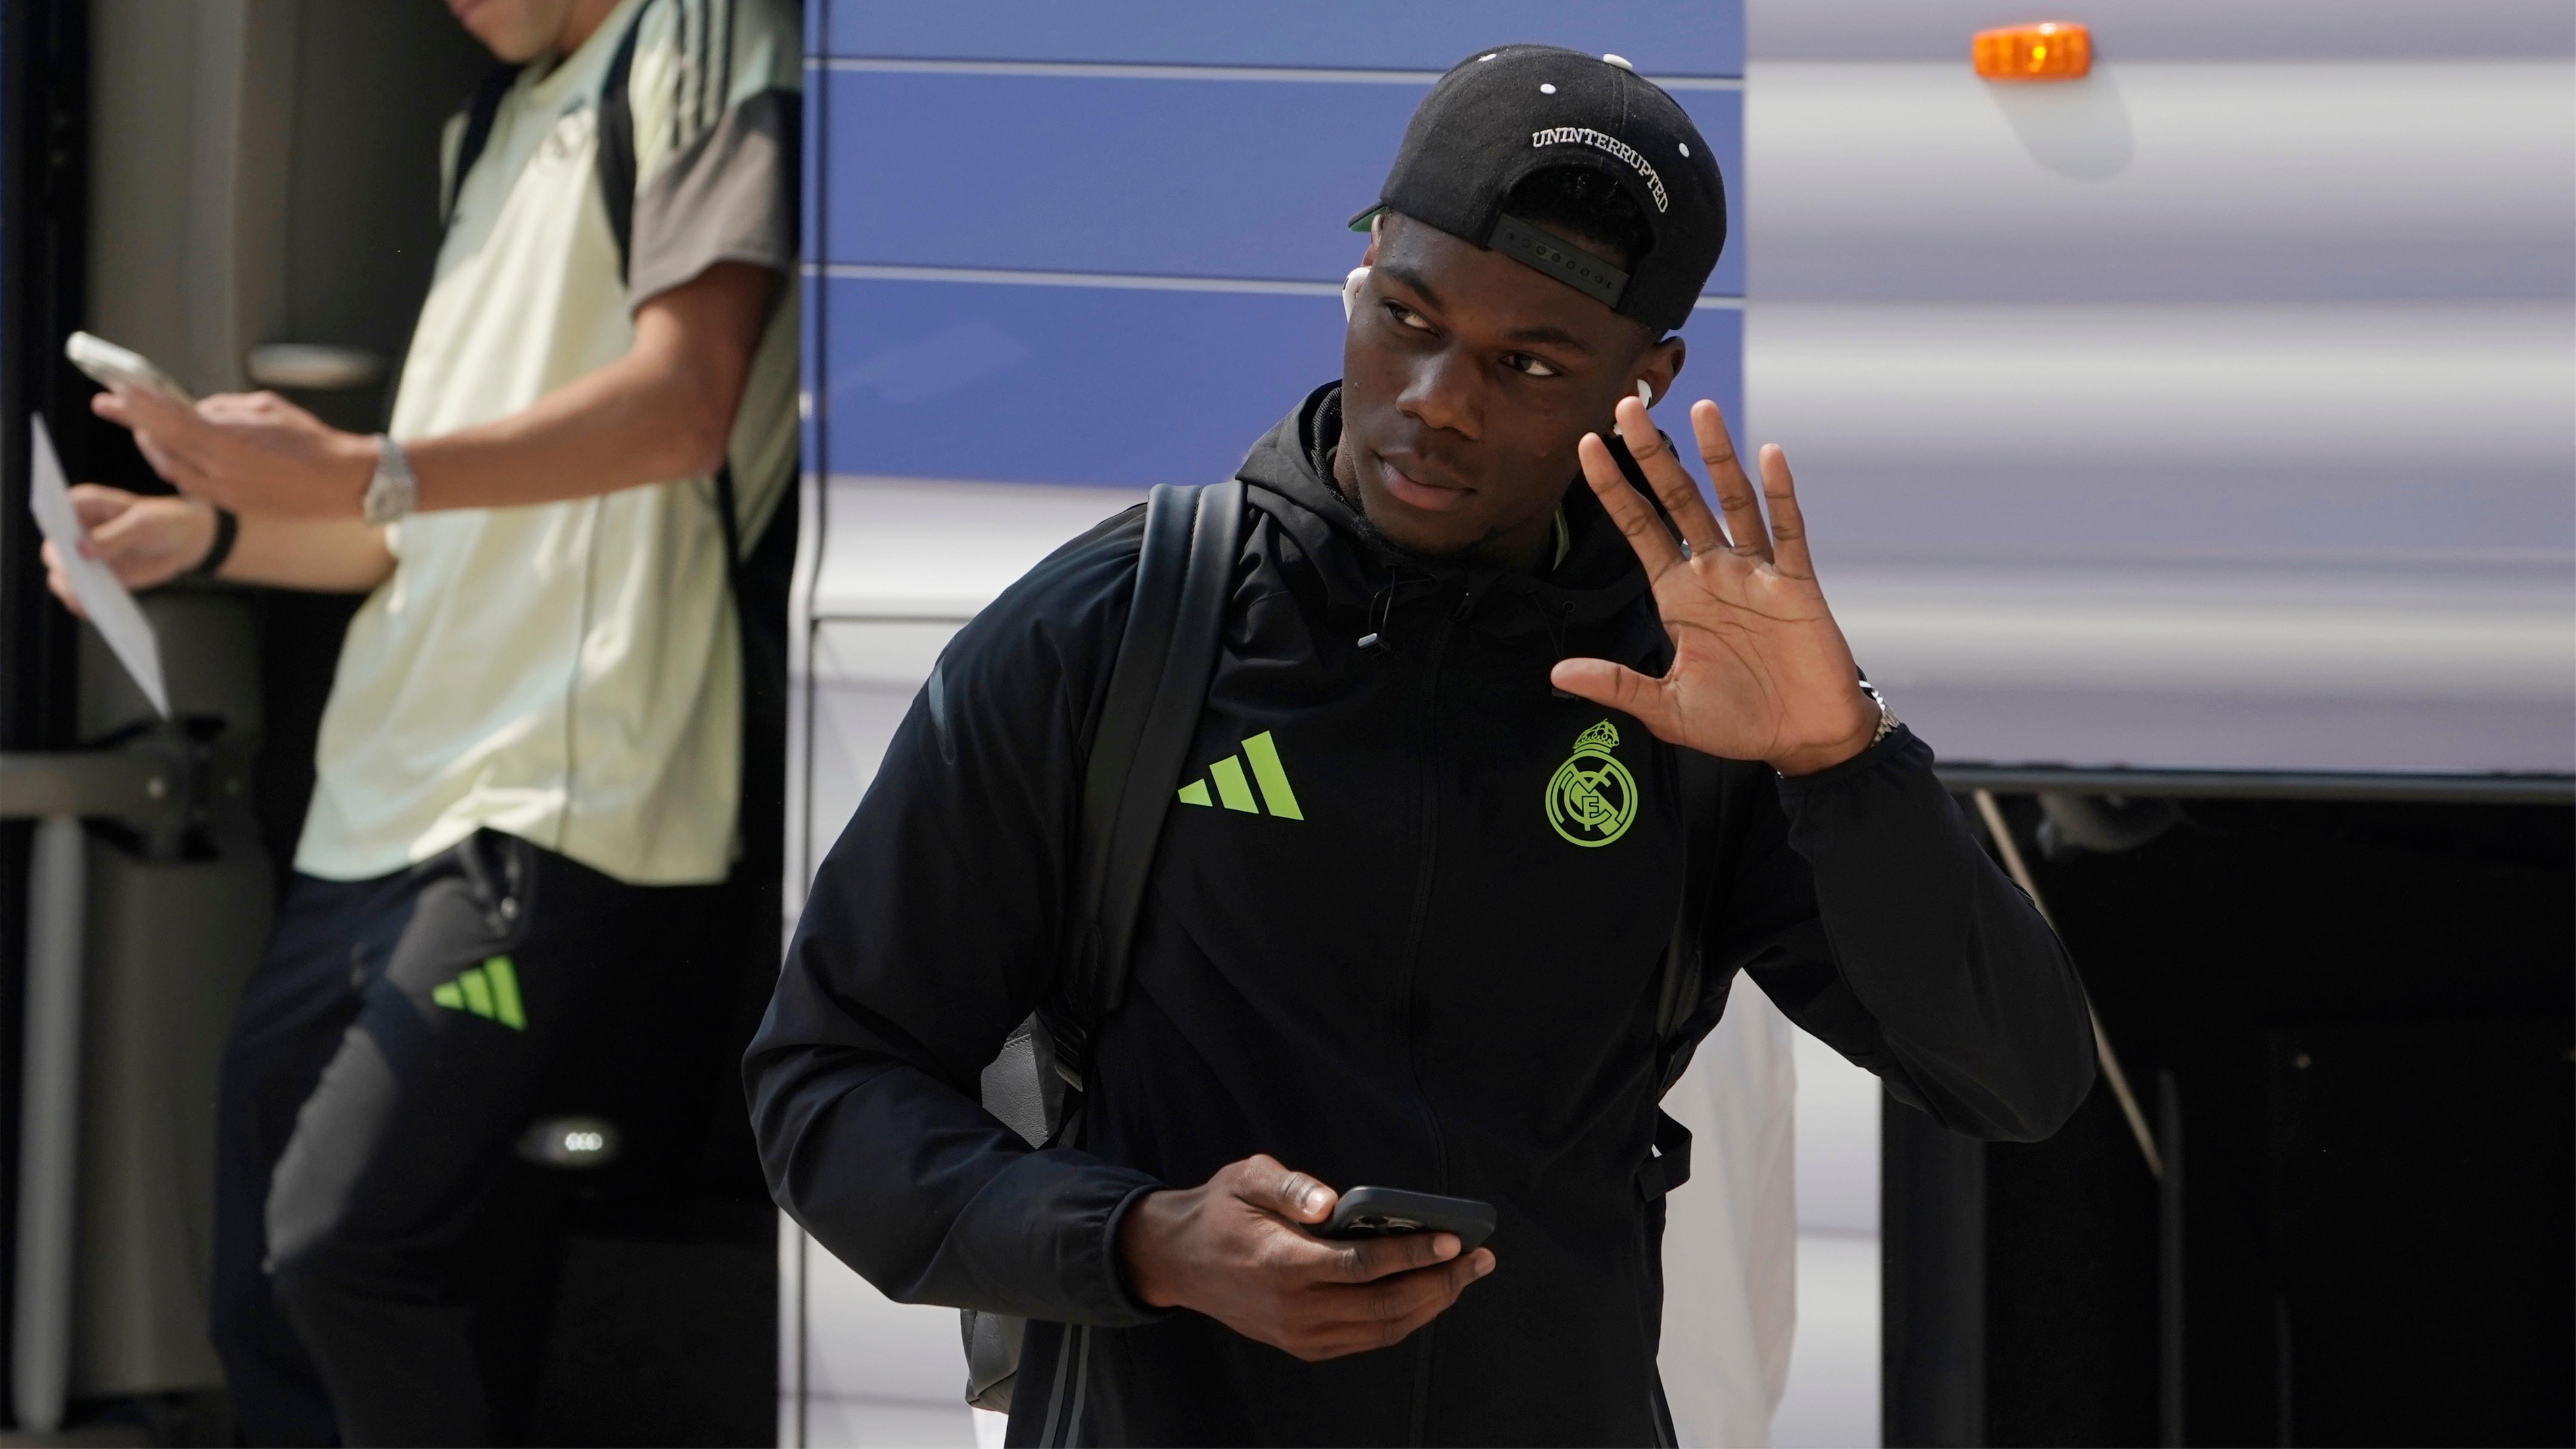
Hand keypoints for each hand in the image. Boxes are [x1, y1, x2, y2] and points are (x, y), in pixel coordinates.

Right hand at [40, 486, 218, 617]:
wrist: (182, 540)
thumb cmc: (162, 522)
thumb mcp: (142, 525)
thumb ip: (114, 536)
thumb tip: (81, 549)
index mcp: (81, 506)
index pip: (54, 517)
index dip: (53, 533)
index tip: (61, 549)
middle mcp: (73, 531)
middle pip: (54, 553)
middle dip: (63, 569)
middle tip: (78, 582)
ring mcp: (80, 556)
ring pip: (61, 577)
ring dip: (71, 591)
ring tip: (90, 602)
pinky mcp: (92, 576)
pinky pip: (79, 594)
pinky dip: (83, 604)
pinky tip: (96, 612)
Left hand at [95, 384, 374, 518]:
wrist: (343, 483)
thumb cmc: (313, 441)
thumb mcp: (265, 407)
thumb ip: (224, 408)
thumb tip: (196, 409)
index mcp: (226, 442)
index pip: (165, 419)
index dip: (135, 404)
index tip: (114, 393)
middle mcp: (218, 471)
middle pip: (160, 445)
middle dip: (140, 423)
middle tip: (126, 407)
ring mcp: (223, 492)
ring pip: (169, 468)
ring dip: (157, 446)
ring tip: (152, 429)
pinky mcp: (232, 505)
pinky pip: (190, 484)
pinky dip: (177, 465)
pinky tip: (181, 454)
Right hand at [1117, 1154, 1495, 1360]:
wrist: (1180, 1260)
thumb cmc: (1221, 1210)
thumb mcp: (1246, 1178)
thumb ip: (1289, 1186)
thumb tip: (1330, 1202)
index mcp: (1281, 1265)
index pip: (1362, 1266)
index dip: (1411, 1253)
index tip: (1452, 1238)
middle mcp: (1294, 1309)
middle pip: (1384, 1304)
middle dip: (1441, 1281)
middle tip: (1479, 1257)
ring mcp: (1300, 1334)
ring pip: (1382, 1328)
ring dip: (1431, 1304)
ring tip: (1465, 1274)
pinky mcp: (1304, 1345)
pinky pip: (1366, 1338)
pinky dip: (1404, 1319)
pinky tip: (1427, 1293)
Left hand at [1551, 397, 1878, 775]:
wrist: (1803, 738)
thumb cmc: (1738, 722)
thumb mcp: (1667, 709)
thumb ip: (1617, 686)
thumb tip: (1556, 674)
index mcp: (1678, 597)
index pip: (1638, 529)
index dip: (1613, 489)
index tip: (1585, 447)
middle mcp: (1713, 574)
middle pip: (1677, 501)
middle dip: (1651, 456)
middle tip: (1625, 406)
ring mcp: (1756, 574)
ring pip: (1733, 502)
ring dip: (1717, 457)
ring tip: (1700, 408)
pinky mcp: (1796, 586)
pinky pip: (1789, 532)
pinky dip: (1781, 494)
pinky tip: (1770, 455)